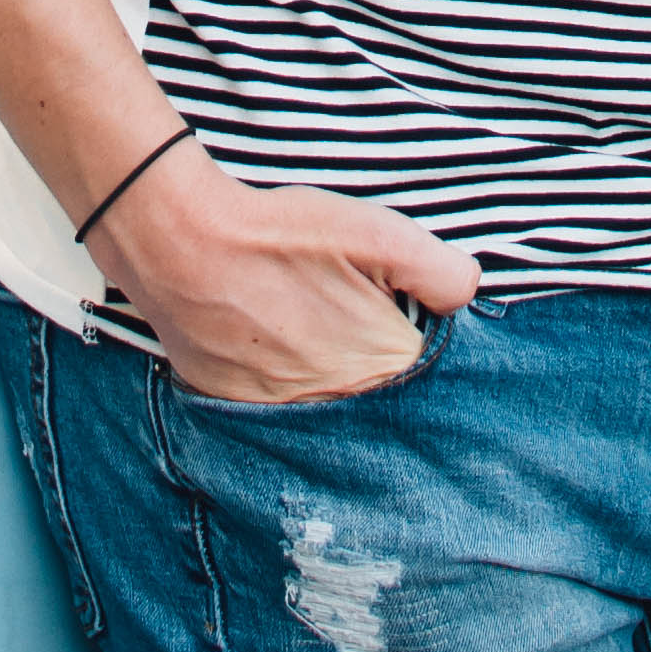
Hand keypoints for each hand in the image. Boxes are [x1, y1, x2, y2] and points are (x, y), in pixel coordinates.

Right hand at [95, 142, 480, 402]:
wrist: (181, 244)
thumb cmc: (280, 235)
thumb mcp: (377, 233)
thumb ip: (439, 269)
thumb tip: (468, 290)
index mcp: (379, 368)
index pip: (424, 383)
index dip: (418, 350)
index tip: (401, 322)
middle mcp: (335, 408)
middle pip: (377, 401)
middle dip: (374, 367)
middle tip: (345, 318)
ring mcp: (282, 418)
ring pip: (329, 409)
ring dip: (329, 379)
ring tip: (305, 326)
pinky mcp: (238, 413)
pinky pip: (279, 411)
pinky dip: (284, 382)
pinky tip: (272, 341)